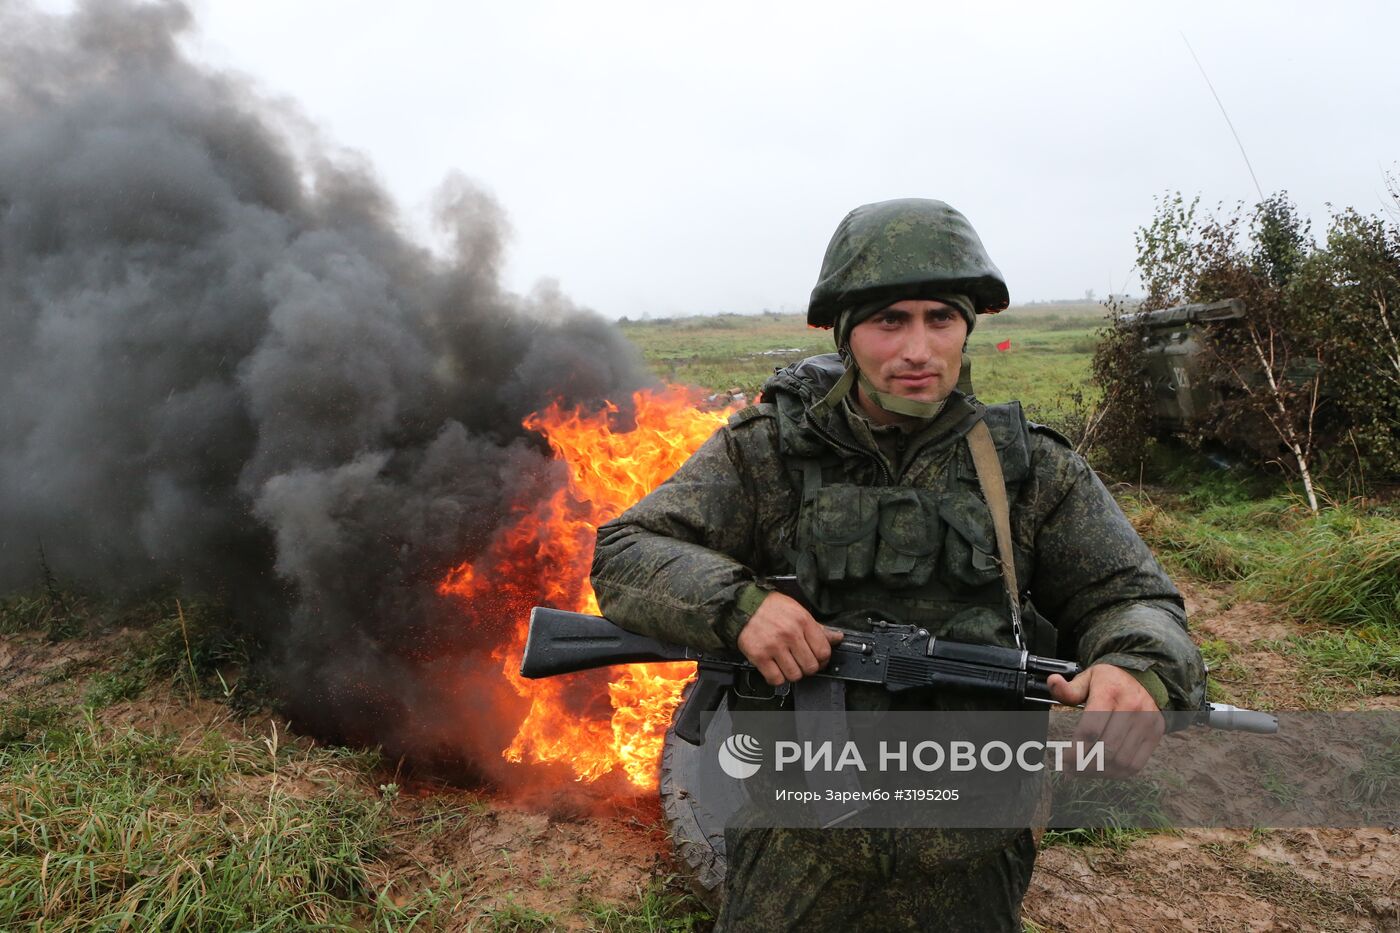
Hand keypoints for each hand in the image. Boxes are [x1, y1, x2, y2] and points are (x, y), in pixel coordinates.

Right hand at [736, 591, 843, 685]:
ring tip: (787, 664)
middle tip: (801, 662)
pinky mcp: (759, 656)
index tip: (817, 659)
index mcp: (803, 621)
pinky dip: (777, 678)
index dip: (823, 660)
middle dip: (808, 667)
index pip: (824, 651)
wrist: (743, 604)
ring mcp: (774, 646)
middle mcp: (790, 634)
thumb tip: (837, 638)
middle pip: (811, 667)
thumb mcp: (798, 611)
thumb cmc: (771, 607)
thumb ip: (817, 627)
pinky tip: (775, 668)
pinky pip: (776, 679)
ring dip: (792, 673)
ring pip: (795, 675)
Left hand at [1046, 664, 1164, 777]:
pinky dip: (1118, 773)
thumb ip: (1069, 688)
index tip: (1064, 758)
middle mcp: (1131, 707)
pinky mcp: (1155, 734)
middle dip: (1086, 764)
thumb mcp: (1087, 678)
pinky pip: (1136, 764)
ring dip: (1100, 772)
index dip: (1076, 748)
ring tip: (1085, 772)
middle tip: (1072, 769)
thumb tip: (1053, 681)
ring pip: (1121, 760)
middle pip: (1107, 747)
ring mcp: (1146, 722)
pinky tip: (1104, 771)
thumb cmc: (1109, 681)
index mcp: (1110, 691)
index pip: (1091, 728)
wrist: (1143, 678)